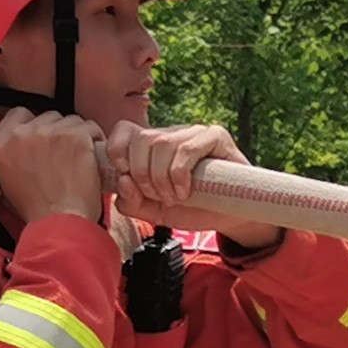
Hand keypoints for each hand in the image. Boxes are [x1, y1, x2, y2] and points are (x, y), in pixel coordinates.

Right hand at [0, 111, 108, 229]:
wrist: (58, 222)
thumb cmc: (37, 208)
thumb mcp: (7, 180)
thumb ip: (12, 155)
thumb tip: (24, 146)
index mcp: (0, 144)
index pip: (18, 115)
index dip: (34, 124)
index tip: (45, 137)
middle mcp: (22, 134)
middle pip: (47, 117)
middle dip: (58, 131)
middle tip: (65, 153)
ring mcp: (49, 133)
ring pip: (70, 120)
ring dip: (77, 135)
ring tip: (80, 158)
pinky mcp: (75, 136)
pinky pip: (90, 127)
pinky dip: (95, 139)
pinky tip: (92, 157)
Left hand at [105, 121, 280, 248]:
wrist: (230, 217)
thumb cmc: (194, 209)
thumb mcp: (154, 212)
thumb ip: (131, 202)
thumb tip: (123, 182)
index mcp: (153, 146)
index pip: (125, 129)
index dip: (117, 150)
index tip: (126, 175)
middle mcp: (172, 134)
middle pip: (142, 138)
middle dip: (142, 173)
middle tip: (158, 196)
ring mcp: (194, 132)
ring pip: (162, 143)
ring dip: (162, 177)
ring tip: (175, 197)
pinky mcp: (216, 136)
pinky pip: (187, 149)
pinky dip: (179, 174)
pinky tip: (185, 190)